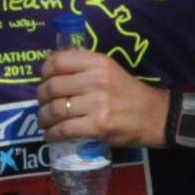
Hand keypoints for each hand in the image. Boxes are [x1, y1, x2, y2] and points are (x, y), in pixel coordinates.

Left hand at [38, 48, 169, 149]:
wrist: (154, 115)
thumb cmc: (128, 92)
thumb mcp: (109, 69)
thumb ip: (83, 64)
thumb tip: (50, 59)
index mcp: (98, 63)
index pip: (58, 62)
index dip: (44, 72)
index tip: (44, 80)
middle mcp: (97, 80)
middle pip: (52, 87)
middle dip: (41, 98)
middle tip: (43, 104)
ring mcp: (97, 104)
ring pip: (55, 110)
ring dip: (43, 118)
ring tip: (44, 121)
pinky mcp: (98, 126)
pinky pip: (64, 130)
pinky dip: (52, 134)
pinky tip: (51, 135)